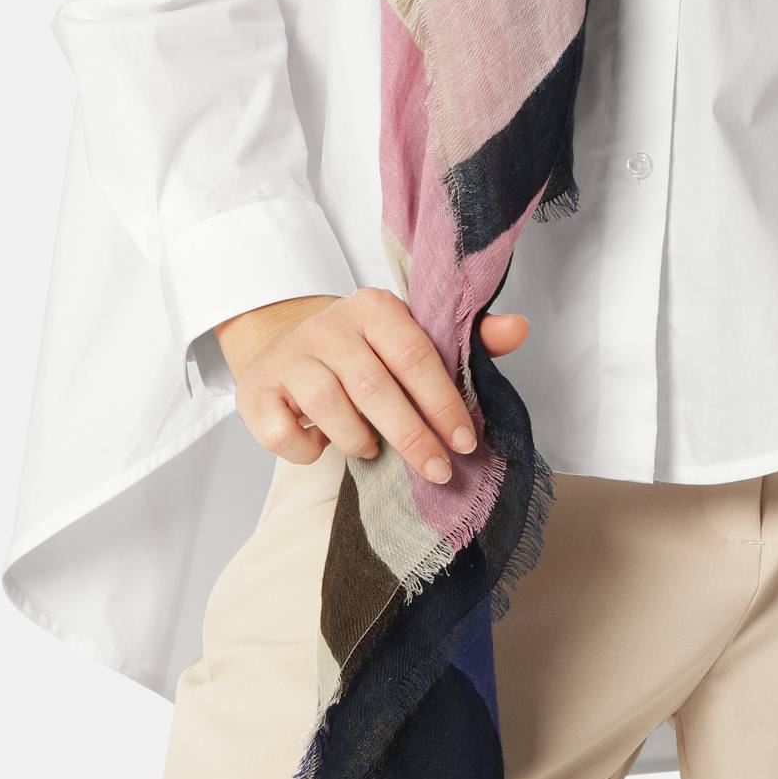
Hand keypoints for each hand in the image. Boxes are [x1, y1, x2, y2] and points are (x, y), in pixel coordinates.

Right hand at [211, 289, 531, 483]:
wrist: (285, 343)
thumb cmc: (364, 351)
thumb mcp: (412, 338)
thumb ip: (467, 340)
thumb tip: (520, 329)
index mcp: (374, 307)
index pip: (415, 354)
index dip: (443, 401)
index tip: (466, 441)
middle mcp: (329, 326)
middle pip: (375, 387)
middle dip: (413, 436)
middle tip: (439, 471)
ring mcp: (290, 357)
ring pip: (329, 407)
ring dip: (359, 440)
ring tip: (373, 451)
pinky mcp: (257, 390)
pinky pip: (284, 433)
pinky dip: (308, 450)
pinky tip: (322, 446)